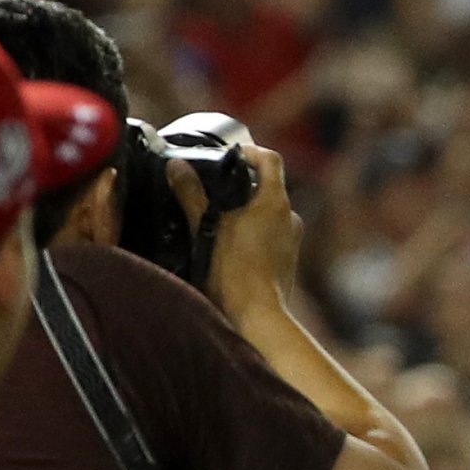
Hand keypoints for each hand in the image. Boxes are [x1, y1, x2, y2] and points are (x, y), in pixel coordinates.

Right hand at [192, 142, 302, 322]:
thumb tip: (177, 167)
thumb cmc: (233, 273)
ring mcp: (292, 240)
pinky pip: (270, 235)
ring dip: (246, 210)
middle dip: (243, 184)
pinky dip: (252, 232)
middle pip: (269, 186)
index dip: (250, 151)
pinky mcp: (287, 260)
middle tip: (214, 187)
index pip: (270, 159)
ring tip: (216, 218)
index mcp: (275, 201)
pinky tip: (228, 244)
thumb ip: (192, 195)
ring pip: (268, 213)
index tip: (230, 155)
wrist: (256, 317)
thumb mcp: (205, 228)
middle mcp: (290, 216)